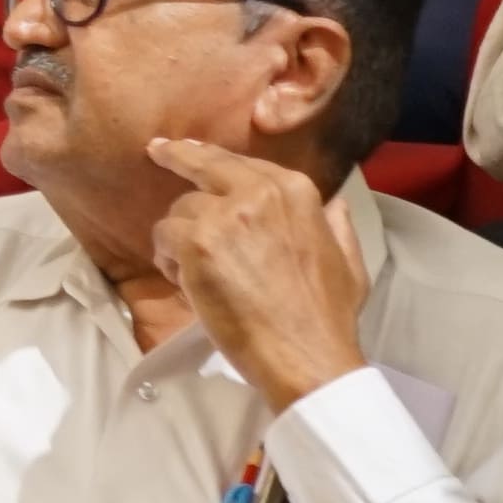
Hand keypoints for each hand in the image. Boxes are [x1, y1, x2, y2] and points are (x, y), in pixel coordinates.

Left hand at [141, 136, 371, 413]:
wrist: (307, 353)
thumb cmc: (327, 316)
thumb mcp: (348, 263)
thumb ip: (337, 227)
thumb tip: (336, 204)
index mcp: (295, 191)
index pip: (240, 161)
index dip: (210, 155)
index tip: (187, 150)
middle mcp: (259, 192)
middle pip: (203, 166)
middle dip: (176, 157)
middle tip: (155, 152)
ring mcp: (225, 215)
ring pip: (179, 210)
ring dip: (179, 239)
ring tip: (193, 272)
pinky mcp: (197, 243)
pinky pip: (164, 238)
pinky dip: (168, 260)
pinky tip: (185, 283)